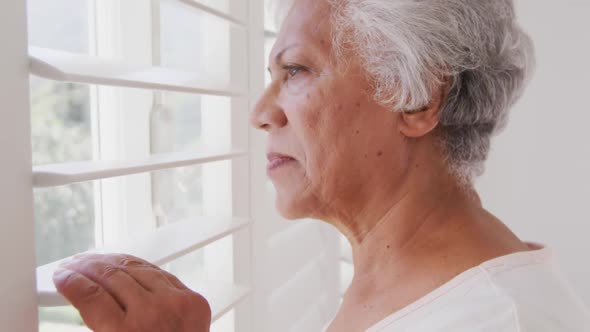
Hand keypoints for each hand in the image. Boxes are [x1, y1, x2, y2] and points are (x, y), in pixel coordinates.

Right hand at [53, 254, 210, 331]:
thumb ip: (99, 322)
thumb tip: (81, 294)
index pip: (91, 296)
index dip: (72, 282)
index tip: (62, 277)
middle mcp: (152, 315)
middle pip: (111, 277)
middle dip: (87, 267)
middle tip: (73, 265)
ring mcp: (176, 303)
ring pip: (135, 269)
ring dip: (110, 262)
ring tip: (94, 261)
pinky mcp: (193, 299)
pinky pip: (160, 274)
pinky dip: (139, 268)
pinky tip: (125, 265)